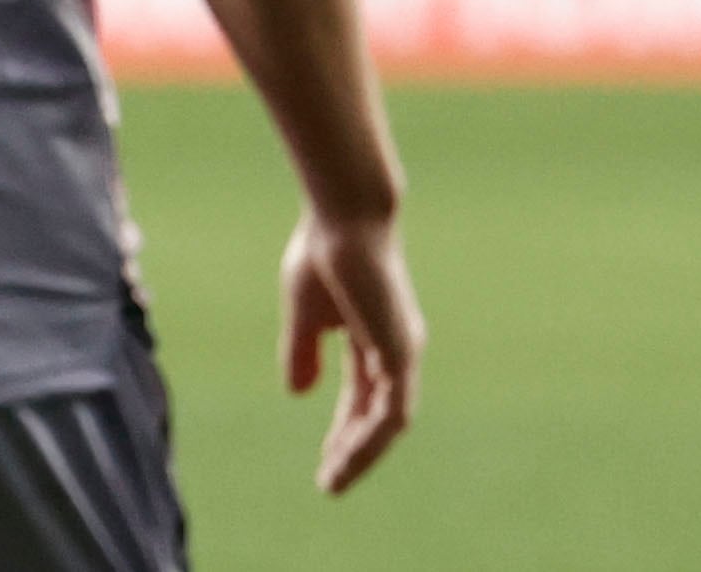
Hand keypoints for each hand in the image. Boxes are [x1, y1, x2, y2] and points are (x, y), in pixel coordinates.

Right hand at [281, 211, 422, 492]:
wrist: (343, 218)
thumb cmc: (323, 252)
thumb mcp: (305, 314)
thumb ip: (303, 351)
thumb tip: (298, 392)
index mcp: (372, 336)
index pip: (362, 397)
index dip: (344, 430)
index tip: (324, 463)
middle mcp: (394, 346)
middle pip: (377, 414)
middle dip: (352, 450)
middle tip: (328, 483)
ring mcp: (401, 350)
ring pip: (388, 422)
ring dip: (360, 454)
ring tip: (333, 482)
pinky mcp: (402, 352)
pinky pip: (391, 413)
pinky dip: (370, 440)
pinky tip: (345, 460)